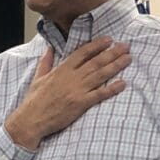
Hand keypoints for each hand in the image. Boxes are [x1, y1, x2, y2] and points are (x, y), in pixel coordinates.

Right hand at [5, 37, 130, 149]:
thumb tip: (49, 49)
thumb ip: (46, 62)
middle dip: (112, 53)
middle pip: (96, 61)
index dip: (97, 45)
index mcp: (62, 69)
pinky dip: (112, 88)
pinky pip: (99, 94)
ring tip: (128, 59)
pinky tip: (123, 83)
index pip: (82, 52)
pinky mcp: (80, 104)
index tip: (109, 40)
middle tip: (126, 46)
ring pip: (100, 75)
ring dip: (115, 66)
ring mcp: (77, 90)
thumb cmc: (34, 100)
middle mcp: (71, 77)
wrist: (31, 119)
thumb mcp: (38, 77)